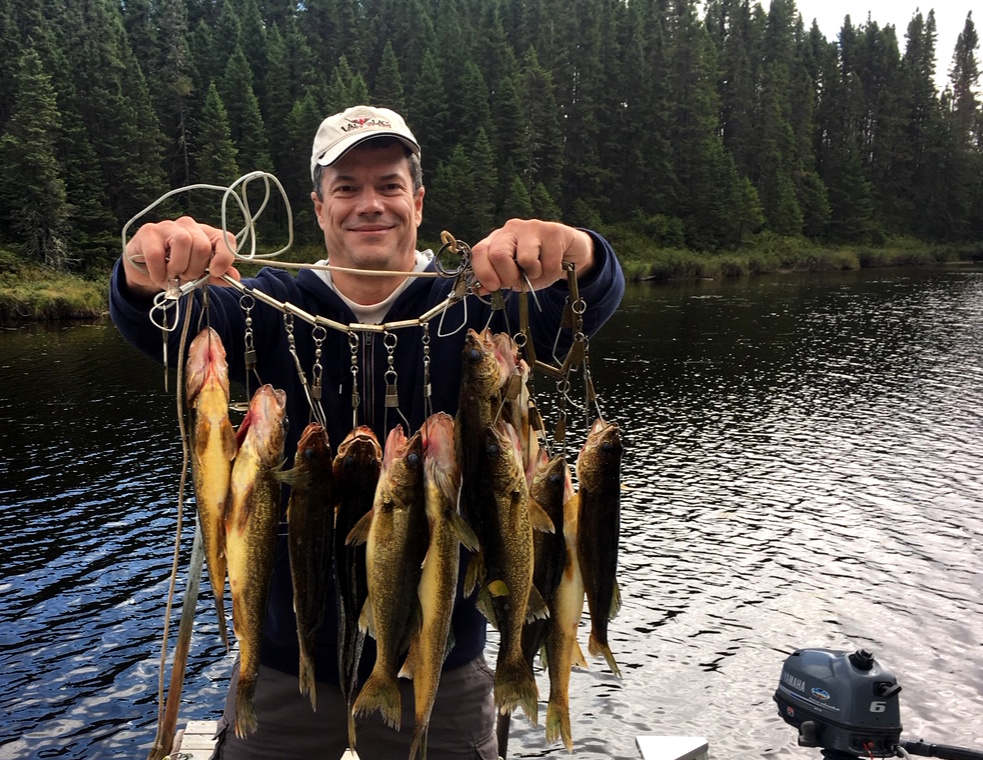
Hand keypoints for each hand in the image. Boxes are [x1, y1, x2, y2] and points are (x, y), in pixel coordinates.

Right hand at [121, 216, 239, 297]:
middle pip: (203, 245)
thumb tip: (235, 278)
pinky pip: (157, 254)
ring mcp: (168, 226)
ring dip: (178, 267)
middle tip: (185, 277)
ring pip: (183, 242)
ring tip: (172, 276)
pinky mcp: (148, 232)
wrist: (145, 270)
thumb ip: (217, 275)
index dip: (224, 257)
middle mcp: (189, 226)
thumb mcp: (198, 275)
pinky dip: (160, 272)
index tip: (215, 272)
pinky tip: (159, 277)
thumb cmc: (174, 268)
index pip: (225, 239)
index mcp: (206, 235)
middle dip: (195, 269)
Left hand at [469, 219, 593, 294]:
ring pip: (525, 260)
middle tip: (520, 281)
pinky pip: (549, 263)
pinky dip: (552, 273)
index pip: (479, 251)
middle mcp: (511, 229)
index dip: (484, 272)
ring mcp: (531, 227)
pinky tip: (555, 265)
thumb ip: (499, 281)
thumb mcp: (517, 276)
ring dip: (535, 275)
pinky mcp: (553, 231)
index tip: (494, 287)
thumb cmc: (539, 264)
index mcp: (497, 240)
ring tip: (541, 270)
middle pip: (498, 255)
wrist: (570, 252)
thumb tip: (481, 289)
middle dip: (509, 277)